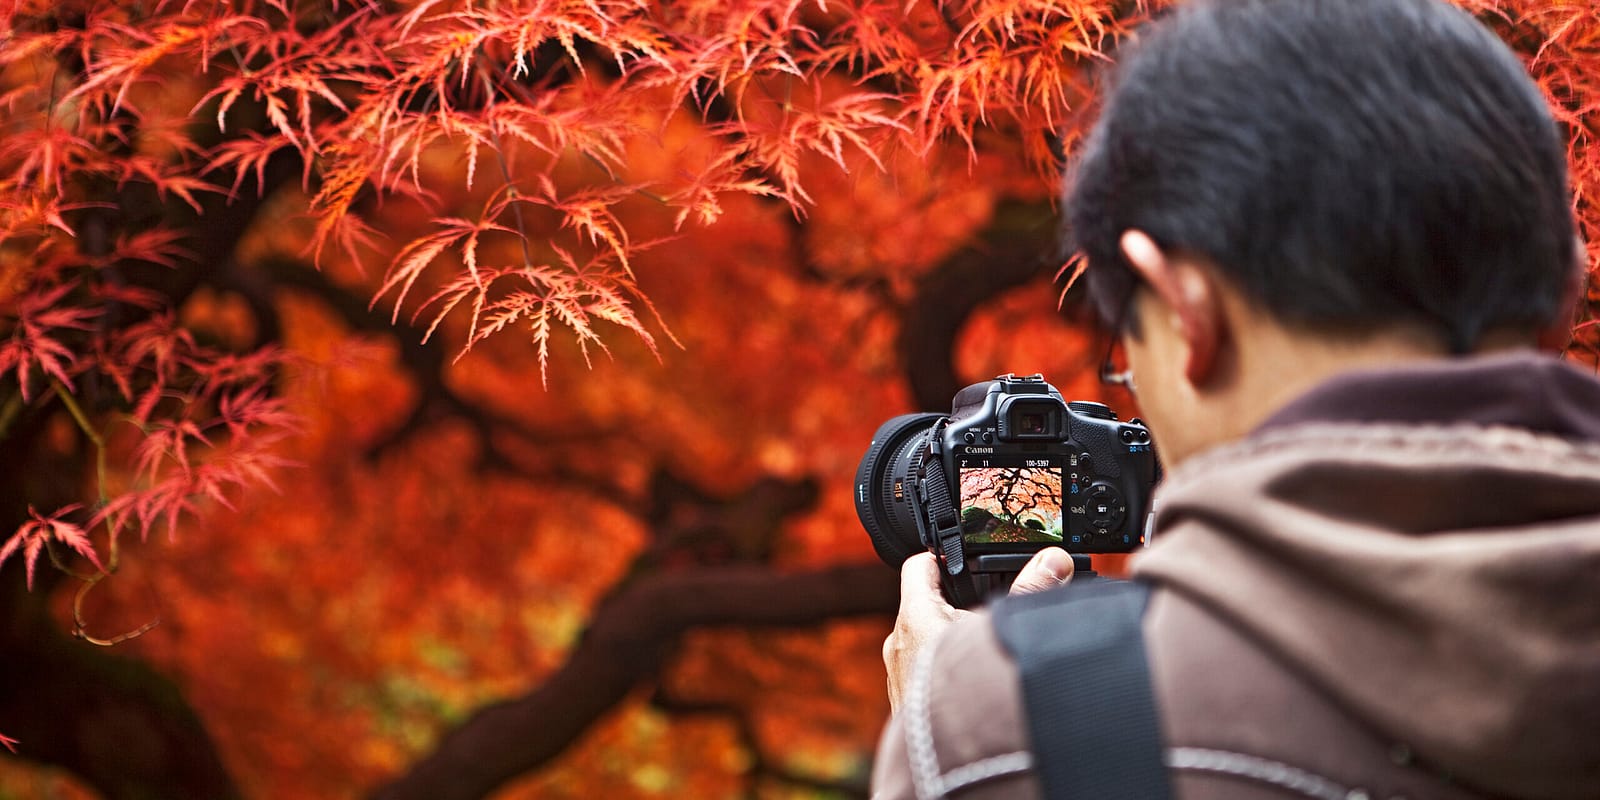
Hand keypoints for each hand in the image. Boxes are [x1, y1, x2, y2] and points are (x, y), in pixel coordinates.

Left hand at [883, 547, 1074, 712]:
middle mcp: (899, 641)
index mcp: (915, 615)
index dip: (942, 557)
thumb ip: (1030, 594)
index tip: (964, 559)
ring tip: (982, 645)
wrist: (950, 761)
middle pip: (925, 604)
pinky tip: (972, 678)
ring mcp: (898, 673)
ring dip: (951, 639)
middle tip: (987, 603)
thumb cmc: (967, 697)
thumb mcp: (1002, 632)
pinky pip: (925, 670)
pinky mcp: (906, 701)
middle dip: (956, 602)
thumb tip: (1054, 561)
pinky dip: (945, 669)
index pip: (919, 565)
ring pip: (926, 640)